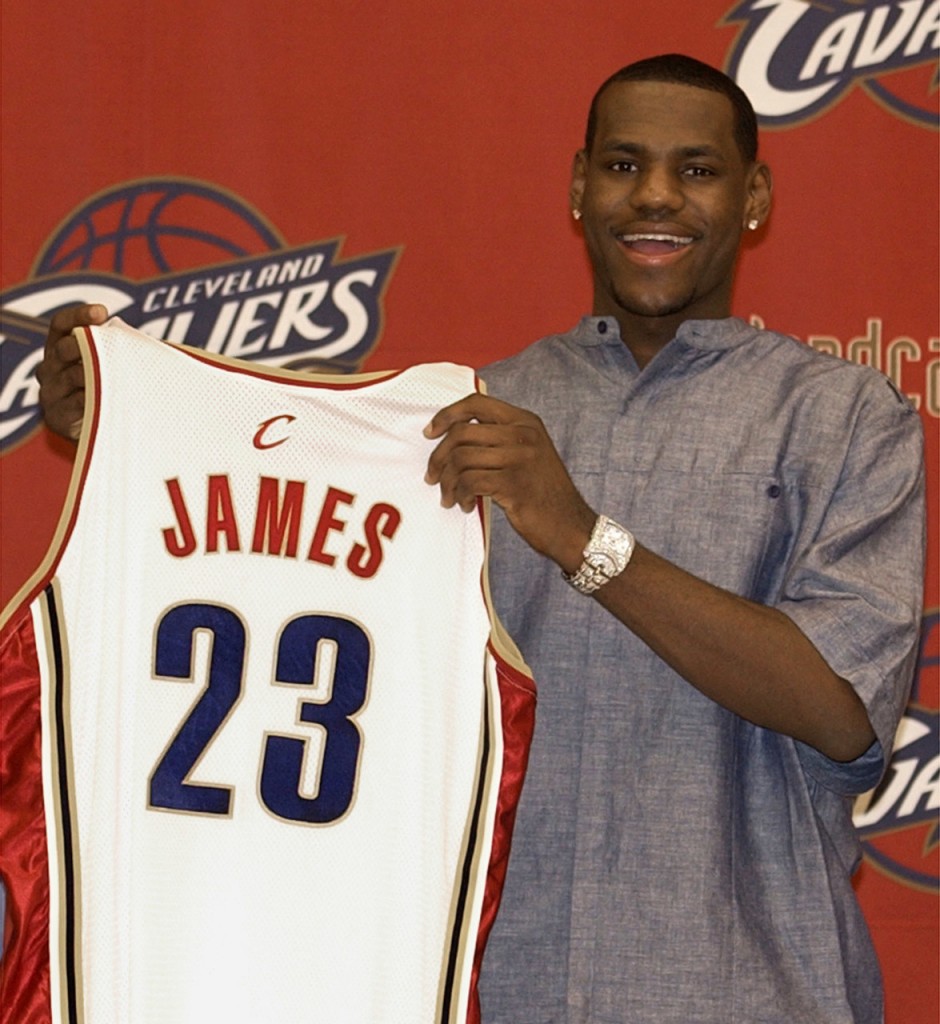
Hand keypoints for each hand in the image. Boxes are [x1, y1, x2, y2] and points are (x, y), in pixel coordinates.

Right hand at [36, 303, 108, 438]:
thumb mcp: (113, 366)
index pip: (61, 324)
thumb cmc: (112, 390)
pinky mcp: (57, 417)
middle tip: (107, 342)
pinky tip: (112, 396)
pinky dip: (95, 397)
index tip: (102, 311)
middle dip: (85, 343)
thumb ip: (120, 351)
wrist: (102, 431)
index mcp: (60, 348)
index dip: (78, 315)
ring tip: (117, 371)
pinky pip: (77, 402)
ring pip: (71, 376)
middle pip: (62, 348)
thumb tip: (153, 343)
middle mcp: (50, 368)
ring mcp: (51, 392)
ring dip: (96, 372)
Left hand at [423, 393, 594, 569]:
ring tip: (450, 497)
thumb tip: (453, 438)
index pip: (476, 403)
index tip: (430, 433)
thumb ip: (499, 439)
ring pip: (461, 459)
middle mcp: (523, 434)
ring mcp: (520, 458)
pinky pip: (470, 482)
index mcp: (525, 421)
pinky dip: (461, 495)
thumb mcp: (527, 454)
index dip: (446, 415)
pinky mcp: (514, 484)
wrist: (570, 526)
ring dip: (448, 482)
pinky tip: (465, 505)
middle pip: (461, 433)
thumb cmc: (543, 493)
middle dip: (438, 457)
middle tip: (433, 477)